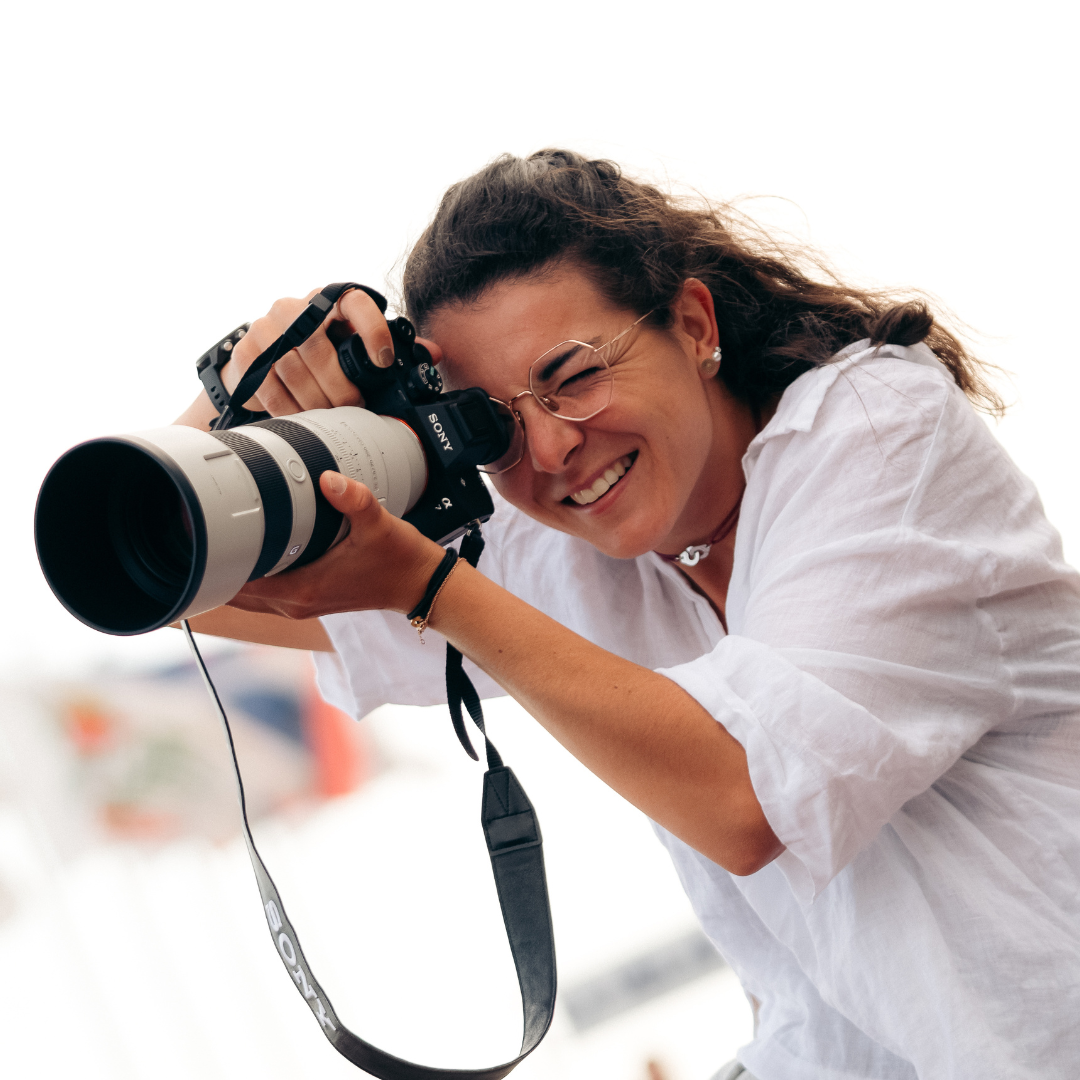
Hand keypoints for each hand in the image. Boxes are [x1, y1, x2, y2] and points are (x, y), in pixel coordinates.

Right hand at [224, 287, 391, 414]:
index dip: (372, 329)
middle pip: (319, 348)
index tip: (384, 361)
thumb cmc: (320, 352)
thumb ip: (392, 347)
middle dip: (340, 387)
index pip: (354, 301)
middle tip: (354, 406)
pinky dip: (291, 409)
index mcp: (330, 301)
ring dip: (317, 402)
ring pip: (294, 371)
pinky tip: (303, 417)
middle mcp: (295, 309)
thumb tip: (433, 353)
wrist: (265, 356)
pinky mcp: (246, 353)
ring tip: (331, 416)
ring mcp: (266, 328)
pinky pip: (270, 389)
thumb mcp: (353, 344)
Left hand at [226, 471, 445, 619]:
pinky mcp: (310, 598)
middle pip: (235, 594)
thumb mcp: (379, 524)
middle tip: (206, 531)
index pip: (240, 586)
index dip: (216, 566)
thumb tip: (328, 478)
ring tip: (223, 540)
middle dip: (218, 568)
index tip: (202, 539)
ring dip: (234, 573)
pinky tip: (255, 550)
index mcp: (304, 590)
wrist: (421, 584)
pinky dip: (254, 576)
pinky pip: (267, 593)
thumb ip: (353, 499)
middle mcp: (296, 602)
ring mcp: (302, 603)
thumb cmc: (400, 560)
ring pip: (249, 596)